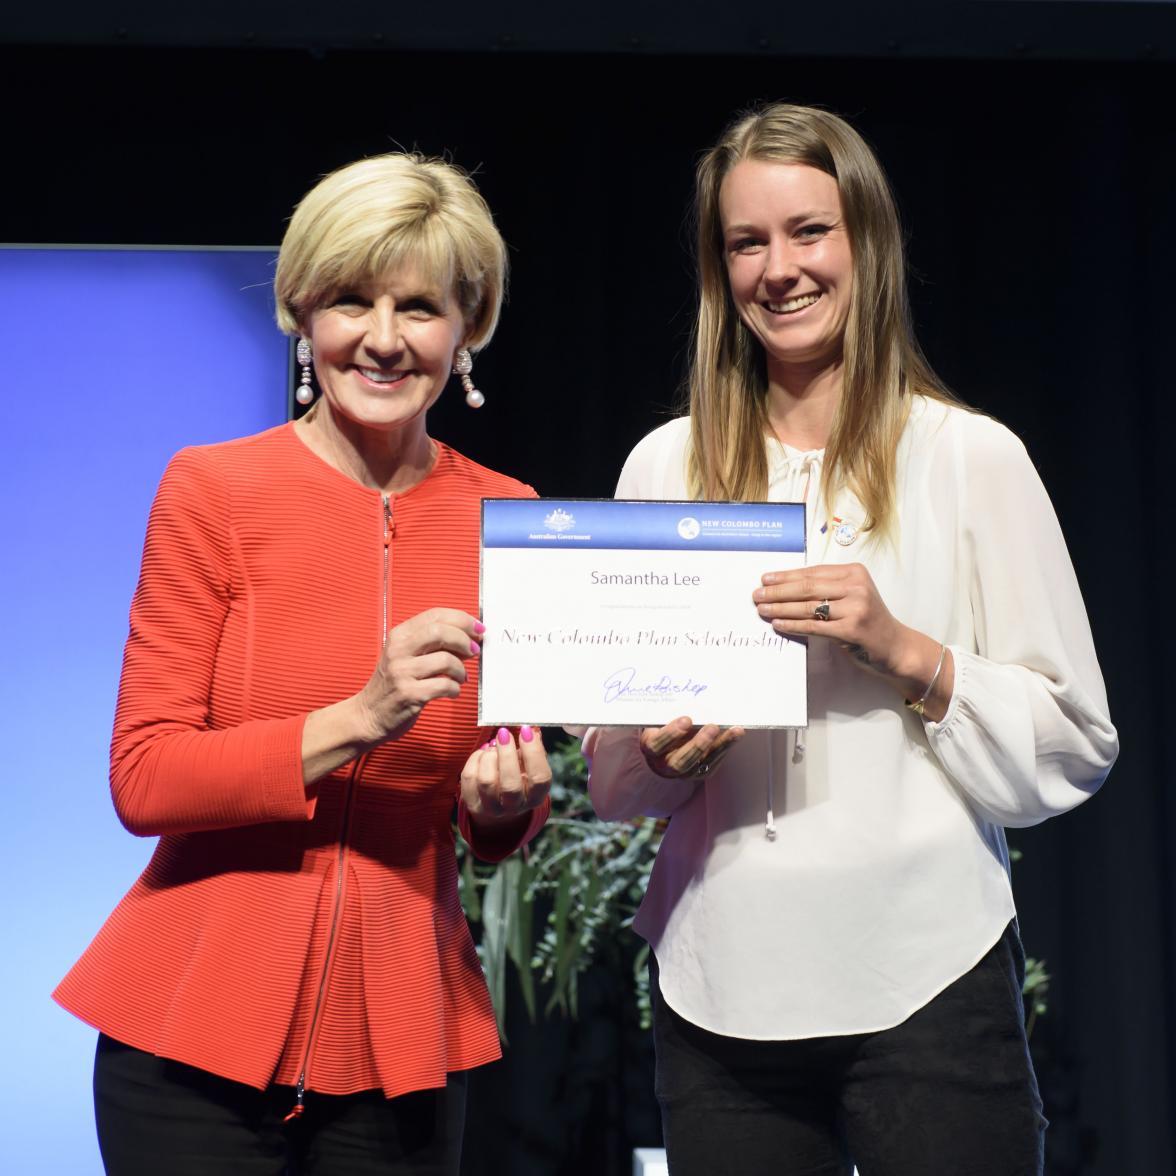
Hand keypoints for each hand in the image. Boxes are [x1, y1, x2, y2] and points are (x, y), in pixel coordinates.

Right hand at [355, 608, 482, 743]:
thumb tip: (470, 637)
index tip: (478, 628)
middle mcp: (398, 650)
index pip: (435, 615)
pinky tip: (452, 691)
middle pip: (440, 632)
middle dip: (465, 640)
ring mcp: (402, 672)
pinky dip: (455, 688)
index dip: (462, 619)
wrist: (369, 715)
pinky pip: (444, 685)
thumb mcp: (406, 655)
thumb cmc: (395, 684)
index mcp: (399, 635)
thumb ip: (433, 644)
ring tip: (461, 677)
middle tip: (475, 651)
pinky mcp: (408, 694)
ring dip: (461, 670)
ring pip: (445, 660)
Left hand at [461, 726, 552, 825]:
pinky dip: (474, 760)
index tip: (526, 731)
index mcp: (536, 796)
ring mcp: (492, 808)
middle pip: (510, 785)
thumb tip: (532, 729)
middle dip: (506, 754)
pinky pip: (469, 778)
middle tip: (504, 734)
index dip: (534, 753)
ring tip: (493, 747)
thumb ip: (533, 749)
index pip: (540, 778)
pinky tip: (482, 754)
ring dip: (489, 756)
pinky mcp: (473, 804)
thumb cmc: (519, 777)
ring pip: (486, 782)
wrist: (500, 803)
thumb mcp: (530, 766)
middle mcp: (515, 807)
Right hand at [639, 716, 744, 779]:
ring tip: (734, 731)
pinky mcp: (700, 772)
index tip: (687, 719)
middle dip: (698, 745)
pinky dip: (726, 746)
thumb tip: (692, 692)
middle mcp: (664, 764)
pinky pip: (714, 761)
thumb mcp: (660, 716)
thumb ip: (669, 710)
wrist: (664, 742)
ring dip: (719, 746)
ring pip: (701, 763)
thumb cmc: (661, 723)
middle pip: (679, 761)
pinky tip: (736, 734)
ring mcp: (683, 772)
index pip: (657, 744)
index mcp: (650, 746)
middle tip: (712, 727)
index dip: (671, 733)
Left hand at [752, 564, 951, 716]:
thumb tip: (785, 586)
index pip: (812, 572)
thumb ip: (826, 588)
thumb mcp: (852, 595)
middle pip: (807, 587)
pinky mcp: (851, 630)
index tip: (765, 579)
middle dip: (778, 591)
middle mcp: (856, 586)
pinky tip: (778, 623)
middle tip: (757, 595)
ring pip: (807, 606)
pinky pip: (813, 626)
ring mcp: (855, 608)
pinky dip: (792, 624)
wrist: (895, 646)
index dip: (786, 576)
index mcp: (854, 572)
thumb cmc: (868, 620)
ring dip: (780, 608)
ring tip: (762, 609)